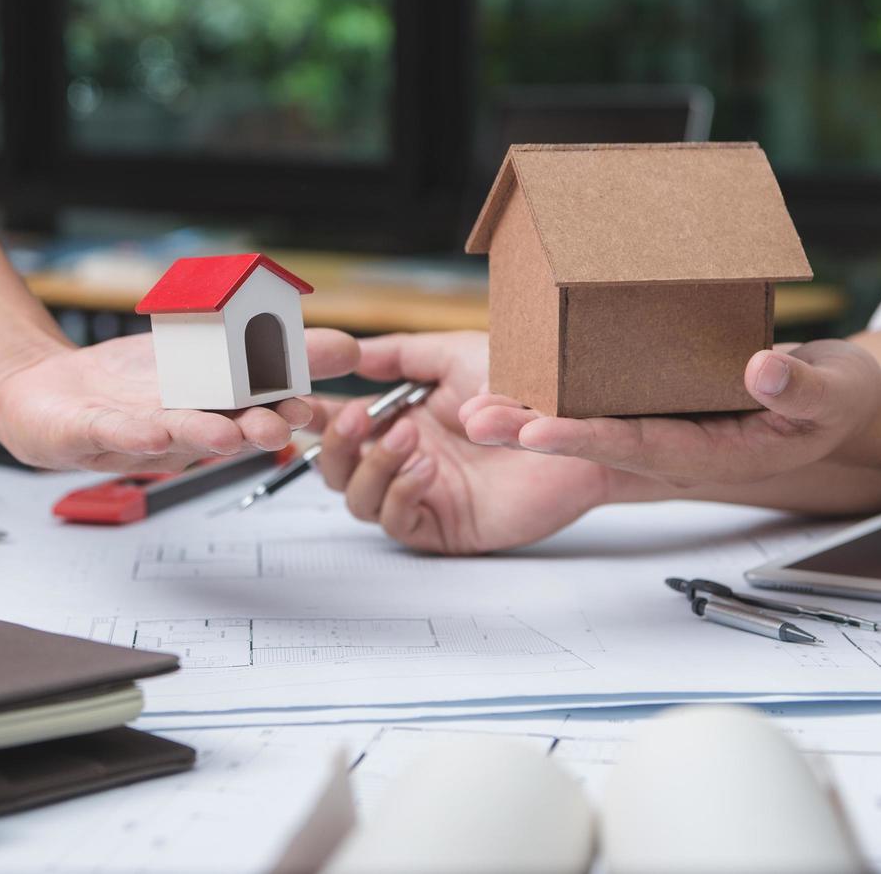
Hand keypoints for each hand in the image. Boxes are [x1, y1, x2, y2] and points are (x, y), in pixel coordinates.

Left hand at [0, 328, 359, 471]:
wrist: (46, 389)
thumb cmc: (126, 383)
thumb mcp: (204, 353)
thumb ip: (271, 349)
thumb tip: (346, 346)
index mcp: (212, 407)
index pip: (256, 405)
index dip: (285, 407)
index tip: (310, 405)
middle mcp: (180, 427)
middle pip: (224, 429)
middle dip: (250, 430)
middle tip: (277, 427)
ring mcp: (135, 433)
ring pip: (174, 437)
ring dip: (200, 436)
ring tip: (225, 434)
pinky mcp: (89, 433)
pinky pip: (113, 436)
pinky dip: (133, 435)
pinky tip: (152, 433)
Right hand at [315, 331, 639, 553]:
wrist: (582, 427)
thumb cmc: (530, 387)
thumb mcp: (456, 355)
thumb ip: (400, 354)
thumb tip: (349, 352)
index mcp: (400, 418)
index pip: (339, 422)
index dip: (313, 415)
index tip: (299, 398)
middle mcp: (404, 459)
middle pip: (334, 468)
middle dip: (337, 444)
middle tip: (358, 416)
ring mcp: (422, 494)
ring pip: (358, 500)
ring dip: (372, 467)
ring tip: (409, 439)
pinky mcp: (446, 527)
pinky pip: (397, 523)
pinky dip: (400, 495)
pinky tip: (425, 469)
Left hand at [460, 339, 880, 488]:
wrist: (837, 403)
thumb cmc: (837, 398)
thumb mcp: (836, 390)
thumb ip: (803, 387)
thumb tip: (765, 370)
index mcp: (714, 452)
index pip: (638, 447)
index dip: (585, 440)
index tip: (536, 432)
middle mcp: (675, 447)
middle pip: (594, 443)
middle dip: (532, 433)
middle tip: (475, 420)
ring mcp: (661, 429)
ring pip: (586, 424)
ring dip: (530, 415)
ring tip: (472, 403)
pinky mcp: (654, 407)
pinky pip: (600, 403)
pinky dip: (556, 393)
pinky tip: (515, 377)